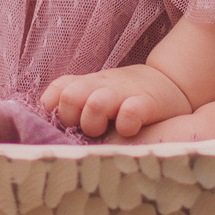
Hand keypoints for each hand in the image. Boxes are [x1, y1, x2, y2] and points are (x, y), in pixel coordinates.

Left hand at [40, 63, 192, 139]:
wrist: (170, 84)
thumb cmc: (125, 98)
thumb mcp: (96, 94)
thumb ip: (74, 105)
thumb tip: (45, 128)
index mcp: (86, 85)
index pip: (56, 91)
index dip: (54, 109)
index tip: (66, 122)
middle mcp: (100, 87)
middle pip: (69, 98)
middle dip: (72, 118)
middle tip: (87, 128)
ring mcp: (123, 94)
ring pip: (95, 104)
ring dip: (95, 122)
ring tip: (107, 130)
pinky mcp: (147, 103)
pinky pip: (129, 113)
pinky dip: (126, 124)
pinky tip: (129, 130)